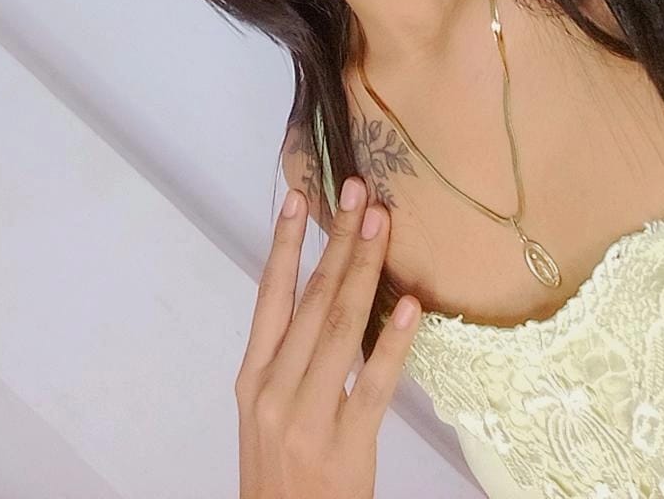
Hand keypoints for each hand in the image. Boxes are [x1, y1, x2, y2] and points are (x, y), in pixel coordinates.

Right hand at [235, 176, 421, 497]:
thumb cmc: (280, 474)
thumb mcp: (266, 412)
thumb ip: (289, 359)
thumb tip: (326, 292)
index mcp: (252, 377)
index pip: (270, 295)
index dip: (286, 243)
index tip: (302, 195)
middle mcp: (273, 389)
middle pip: (311, 299)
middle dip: (338, 240)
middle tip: (360, 193)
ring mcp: (306, 418)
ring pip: (340, 327)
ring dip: (363, 269)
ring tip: (382, 224)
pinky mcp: (345, 448)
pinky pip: (373, 384)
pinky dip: (394, 341)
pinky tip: (411, 306)